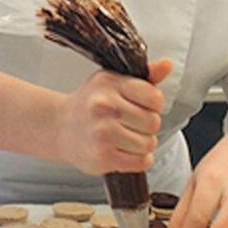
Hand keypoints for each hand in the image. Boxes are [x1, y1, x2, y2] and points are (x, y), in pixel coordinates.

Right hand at [53, 58, 171, 174]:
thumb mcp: (113, 82)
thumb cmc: (90, 104)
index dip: (154, 105)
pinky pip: (140, 161)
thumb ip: (144, 77)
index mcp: (110, 83)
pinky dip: (139, 160)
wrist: (59, 127)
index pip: (155, 97)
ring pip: (148, 143)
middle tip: (131, 125)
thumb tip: (167, 65)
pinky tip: (125, 152)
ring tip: (126, 138)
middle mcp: (105, 106)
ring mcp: (103, 132)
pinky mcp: (103, 156)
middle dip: (147, 126)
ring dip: (143, 145)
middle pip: (153, 122)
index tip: (142, 106)